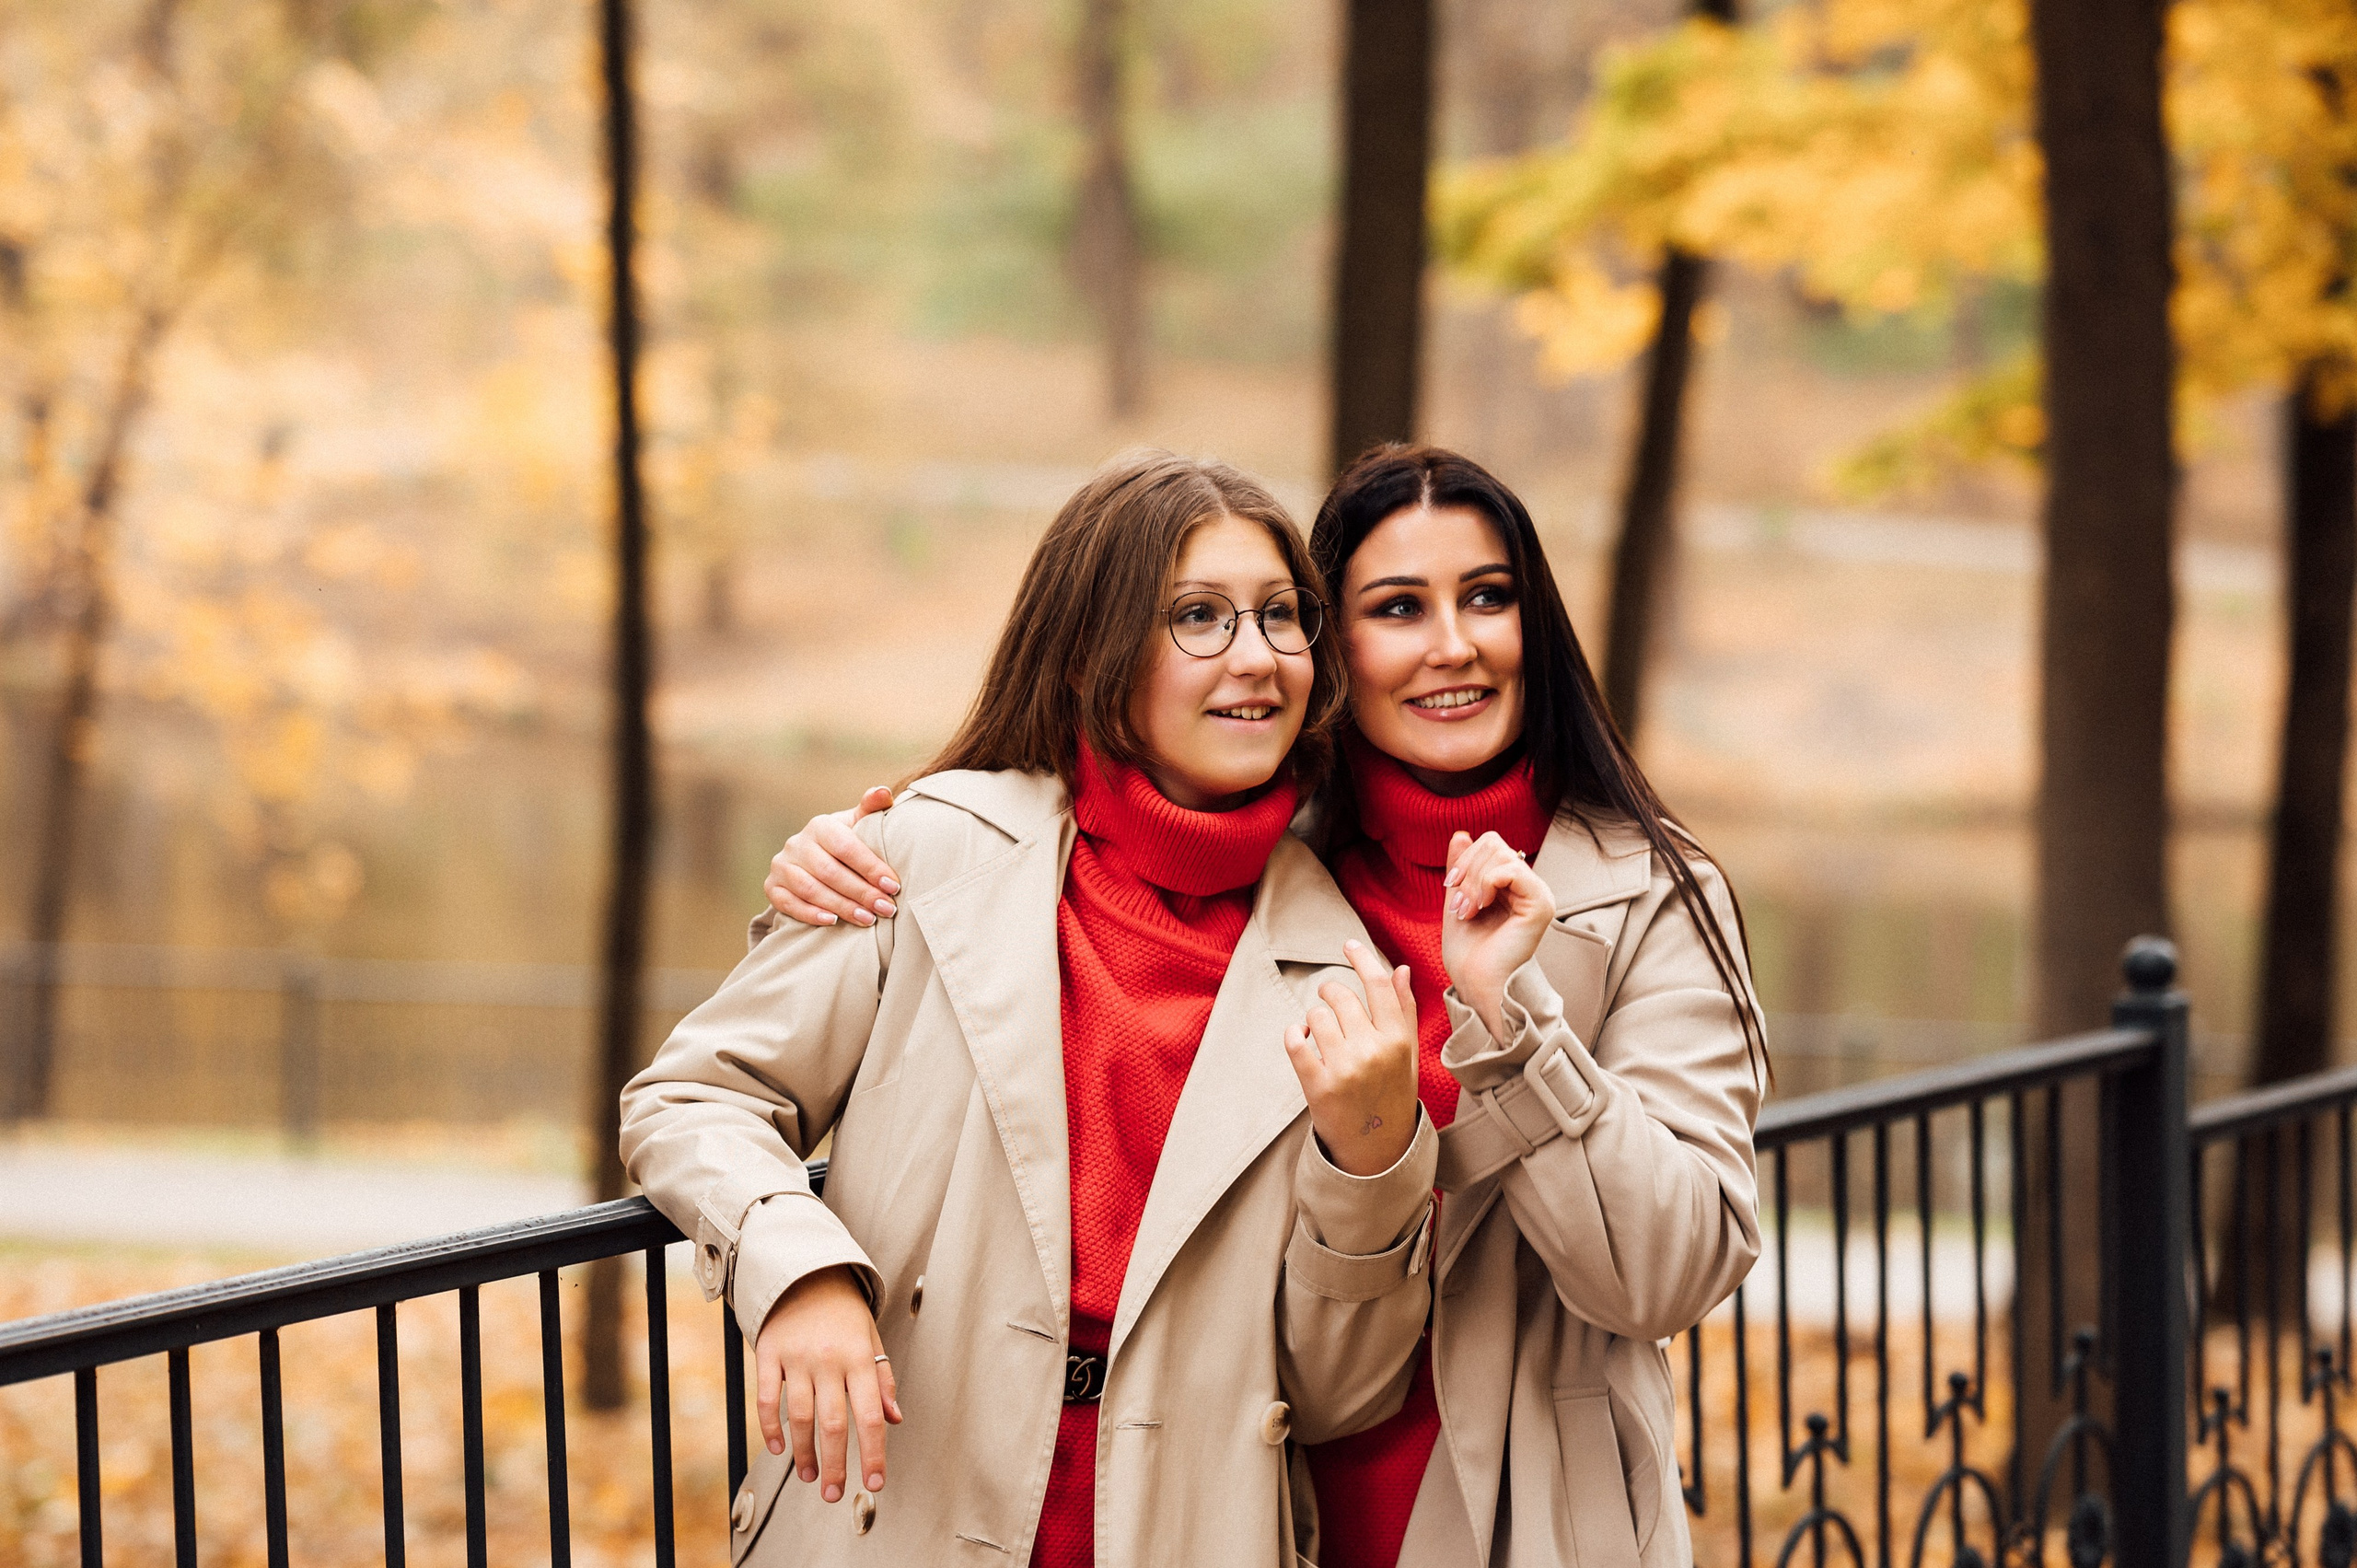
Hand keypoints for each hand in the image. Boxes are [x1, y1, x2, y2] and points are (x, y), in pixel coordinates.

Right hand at [753, 1265, 902, 1501]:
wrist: (806, 1273)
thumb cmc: (844, 1313)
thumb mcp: (872, 1339)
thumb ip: (882, 1380)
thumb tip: (894, 1419)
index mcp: (860, 1357)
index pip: (870, 1414)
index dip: (873, 1452)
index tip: (875, 1483)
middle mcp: (829, 1359)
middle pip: (833, 1423)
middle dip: (836, 1464)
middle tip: (835, 1494)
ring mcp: (797, 1357)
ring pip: (799, 1416)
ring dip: (804, 1453)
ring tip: (810, 1476)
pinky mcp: (769, 1354)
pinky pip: (767, 1398)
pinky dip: (771, 1427)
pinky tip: (779, 1449)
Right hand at [765, 787, 901, 926]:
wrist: (811, 858)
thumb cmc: (844, 842)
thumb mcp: (857, 824)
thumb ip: (871, 808)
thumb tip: (883, 791)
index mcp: (820, 825)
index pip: (846, 847)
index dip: (871, 867)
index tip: (894, 886)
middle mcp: (796, 843)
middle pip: (830, 872)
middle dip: (861, 893)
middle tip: (886, 908)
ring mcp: (781, 865)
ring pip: (811, 889)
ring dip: (841, 906)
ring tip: (868, 919)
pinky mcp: (772, 886)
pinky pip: (788, 903)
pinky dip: (810, 914)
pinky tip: (833, 922)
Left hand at [1283, 939, 1419, 1175]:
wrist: (1376, 1148)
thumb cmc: (1392, 1092)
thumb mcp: (1407, 1053)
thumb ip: (1404, 1010)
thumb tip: (1401, 969)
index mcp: (1398, 1040)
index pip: (1378, 984)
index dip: (1361, 957)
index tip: (1348, 943)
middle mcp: (1373, 1051)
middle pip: (1341, 996)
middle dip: (1329, 992)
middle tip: (1327, 998)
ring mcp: (1344, 1070)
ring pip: (1315, 1017)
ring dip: (1313, 1019)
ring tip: (1320, 1033)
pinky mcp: (1317, 1086)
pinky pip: (1294, 1042)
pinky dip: (1294, 1035)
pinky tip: (1302, 1040)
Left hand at [1438, 830, 1556, 1041]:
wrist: (1477, 985)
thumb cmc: (1469, 954)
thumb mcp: (1457, 900)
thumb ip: (1461, 869)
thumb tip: (1460, 833)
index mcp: (1513, 885)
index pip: (1491, 844)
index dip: (1465, 858)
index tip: (1449, 886)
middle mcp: (1530, 886)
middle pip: (1494, 843)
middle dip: (1466, 869)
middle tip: (1458, 904)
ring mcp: (1538, 894)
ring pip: (1500, 853)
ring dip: (1472, 882)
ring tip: (1467, 912)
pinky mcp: (1541, 904)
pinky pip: (1511, 870)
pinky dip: (1485, 884)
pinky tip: (1480, 908)